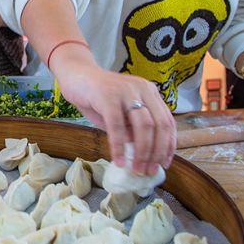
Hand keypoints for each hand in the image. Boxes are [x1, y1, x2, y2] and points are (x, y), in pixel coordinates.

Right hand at [52, 44, 174, 174]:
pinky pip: (117, 126)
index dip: (169, 145)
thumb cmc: (97, 96)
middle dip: (156, 153)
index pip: (167, 121)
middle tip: (148, 171)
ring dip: (142, 152)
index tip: (164, 164)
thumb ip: (131, 128)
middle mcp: (142, 89)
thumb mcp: (120, 113)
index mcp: (149, 92)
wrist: (75, 73)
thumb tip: (141, 153)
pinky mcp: (107, 95)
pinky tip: (118, 160)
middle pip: (159, 125)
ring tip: (136, 169)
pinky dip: (119, 146)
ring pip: (144, 126)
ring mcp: (126, 91)